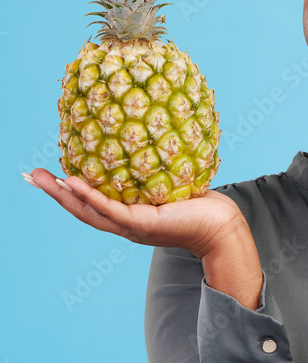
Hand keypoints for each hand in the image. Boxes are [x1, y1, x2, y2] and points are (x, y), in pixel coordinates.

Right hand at [23, 167, 246, 259]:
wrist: (221, 226)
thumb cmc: (200, 204)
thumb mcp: (170, 183)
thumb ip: (154, 169)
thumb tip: (149, 135)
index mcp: (129, 216)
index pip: (92, 204)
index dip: (69, 192)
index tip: (50, 175)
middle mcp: (126, 225)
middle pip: (82, 210)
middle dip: (55, 194)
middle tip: (31, 176)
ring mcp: (133, 227)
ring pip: (90, 212)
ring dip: (63, 196)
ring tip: (42, 179)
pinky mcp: (143, 225)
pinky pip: (111, 209)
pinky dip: (90, 197)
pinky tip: (73, 183)